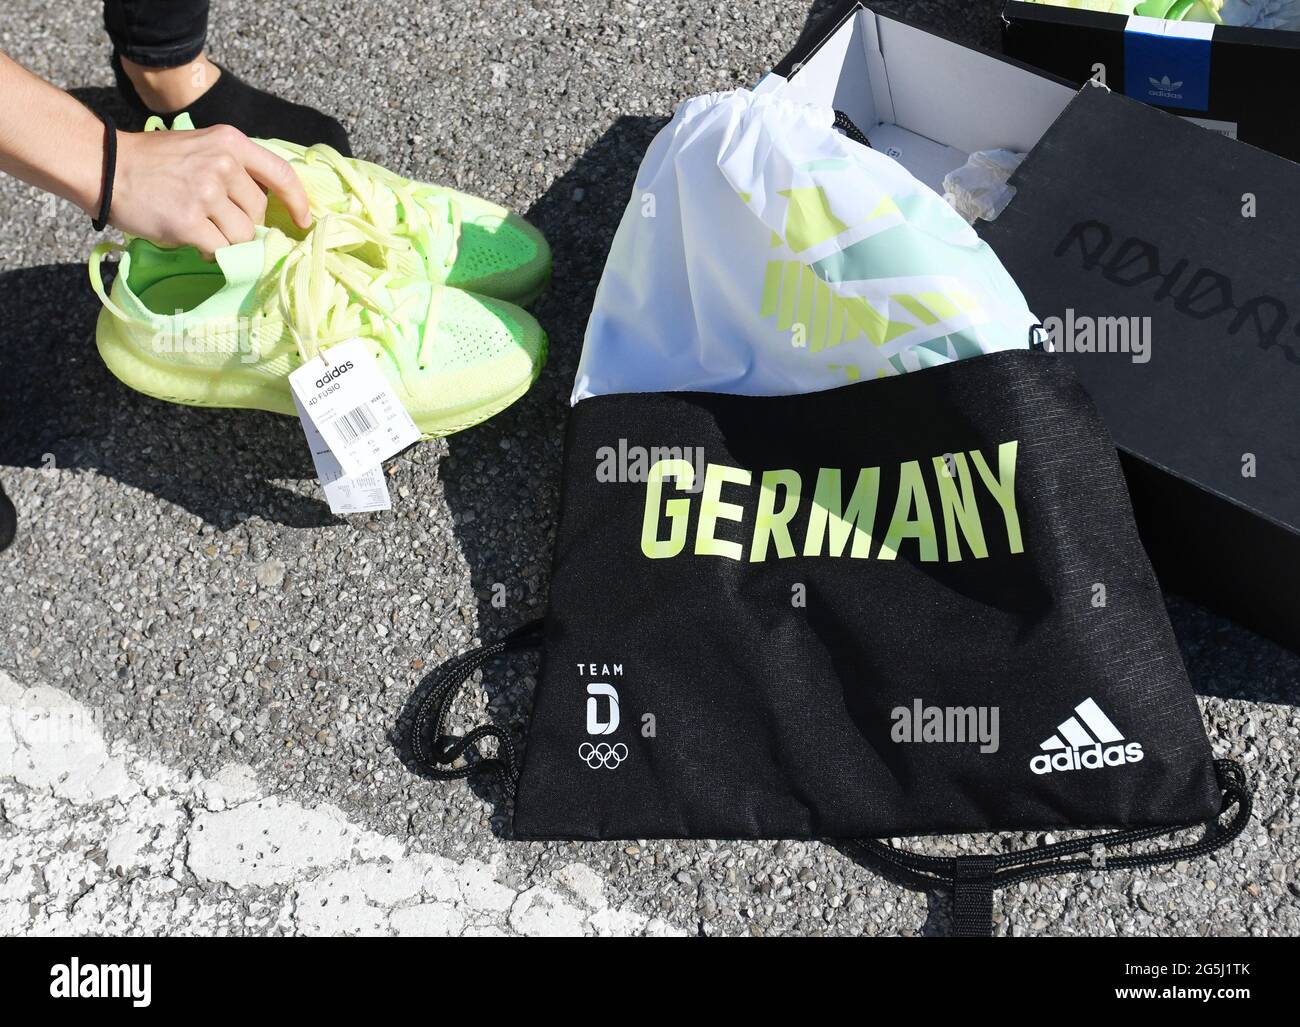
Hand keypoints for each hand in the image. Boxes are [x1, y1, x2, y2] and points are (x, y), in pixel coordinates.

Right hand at [110, 124, 311, 258]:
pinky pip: (220, 251)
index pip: (282, 174)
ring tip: (199, 227)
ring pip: (242, 236)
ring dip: (225, 241)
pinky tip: (192, 240)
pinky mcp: (189, 221)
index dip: (298, 203)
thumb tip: (268, 209)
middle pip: (257, 213)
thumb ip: (235, 169)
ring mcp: (206, 193)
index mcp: (231, 142)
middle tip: (211, 218)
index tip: (303, 222)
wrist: (104, 165)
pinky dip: (210, 253)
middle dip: (241, 223)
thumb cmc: (154, 161)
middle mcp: (223, 164)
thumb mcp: (202, 147)